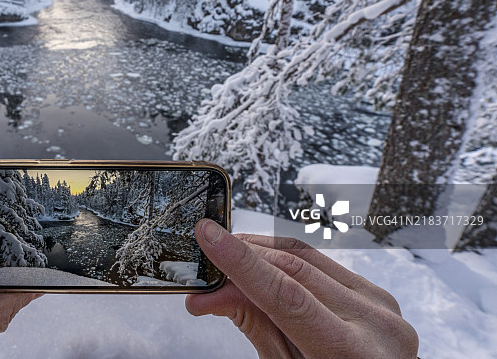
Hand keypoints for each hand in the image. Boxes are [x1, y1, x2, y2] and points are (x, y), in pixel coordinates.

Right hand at [186, 220, 418, 357]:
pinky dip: (285, 259)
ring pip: (306, 257)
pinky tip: (260, 262)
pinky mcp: (375, 291)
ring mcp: (380, 303)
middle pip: (294, 269)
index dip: (242, 263)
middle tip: (204, 265)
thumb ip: (255, 326)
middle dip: (242, 260)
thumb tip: (213, 292)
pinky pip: (322, 263)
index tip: (209, 237)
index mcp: (353, 353)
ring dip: (260, 253)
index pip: (286, 295)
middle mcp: (375, 322)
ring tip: (225, 260)